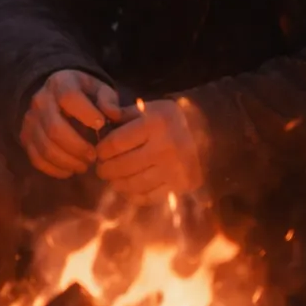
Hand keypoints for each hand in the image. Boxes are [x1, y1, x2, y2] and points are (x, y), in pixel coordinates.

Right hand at [21, 69, 125, 178]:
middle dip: (77, 147)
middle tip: (94, 157)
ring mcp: (30, 120)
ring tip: (85, 166)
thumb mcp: (100, 89)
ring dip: (68, 162)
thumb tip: (112, 114)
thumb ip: (108, 100)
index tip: (101, 126)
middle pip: (55, 128)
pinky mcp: (25, 138)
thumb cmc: (85, 95)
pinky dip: (55, 169)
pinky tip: (71, 170)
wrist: (57, 96)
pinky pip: (37, 159)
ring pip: (45, 147)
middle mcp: (40, 100)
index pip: (69, 97)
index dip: (86, 113)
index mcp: (61, 83)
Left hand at [94, 97, 208, 198]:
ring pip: (133, 184)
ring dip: (117, 183)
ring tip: (113, 179)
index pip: (115, 143)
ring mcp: (173, 169)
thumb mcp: (148, 109)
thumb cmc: (169, 120)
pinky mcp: (179, 186)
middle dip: (106, 169)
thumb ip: (121, 112)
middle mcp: (165, 147)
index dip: (101, 150)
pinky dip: (134, 195)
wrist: (207, 134)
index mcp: (155, 124)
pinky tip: (128, 188)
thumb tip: (100, 114)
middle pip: (121, 166)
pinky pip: (148, 196)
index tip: (99, 152)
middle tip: (101, 168)